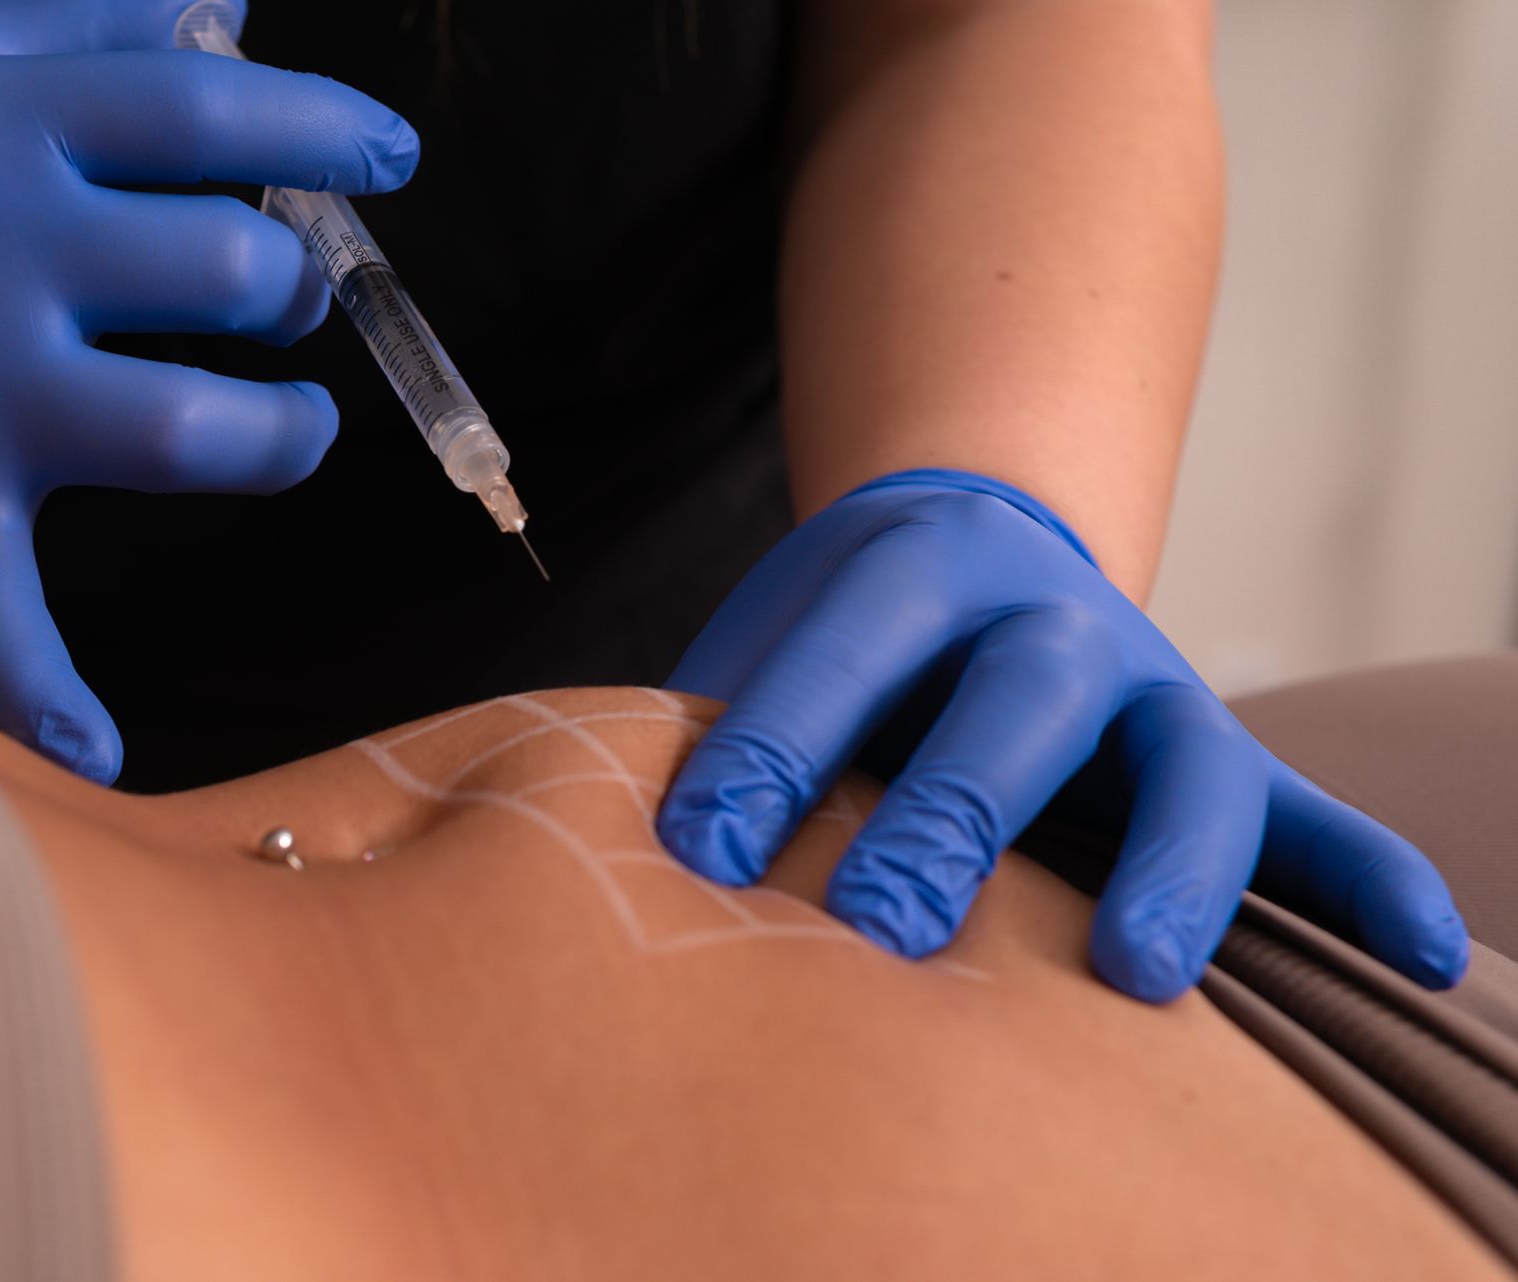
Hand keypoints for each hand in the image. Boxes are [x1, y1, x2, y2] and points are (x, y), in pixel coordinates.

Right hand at [0, 0, 417, 782]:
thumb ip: (79, 18)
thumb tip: (226, 4)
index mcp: (0, 121)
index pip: (209, 110)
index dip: (325, 128)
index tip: (391, 153)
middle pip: (228, 270)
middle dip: (294, 290)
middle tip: (280, 300)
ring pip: (188, 432)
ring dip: (280, 439)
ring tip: (290, 427)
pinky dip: (45, 686)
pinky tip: (98, 752)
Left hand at [656, 468, 1467, 1000]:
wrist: (965, 551)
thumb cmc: (842, 632)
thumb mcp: (771, 634)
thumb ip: (712, 713)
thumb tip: (610, 827)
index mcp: (917, 567)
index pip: (847, 645)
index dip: (774, 739)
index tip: (701, 850)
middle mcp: (1048, 618)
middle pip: (1014, 705)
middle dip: (950, 812)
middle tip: (880, 925)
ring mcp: (1144, 681)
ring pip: (1182, 760)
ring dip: (1172, 861)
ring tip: (1141, 971)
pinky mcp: (1211, 744)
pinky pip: (1302, 812)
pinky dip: (1367, 877)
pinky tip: (1427, 954)